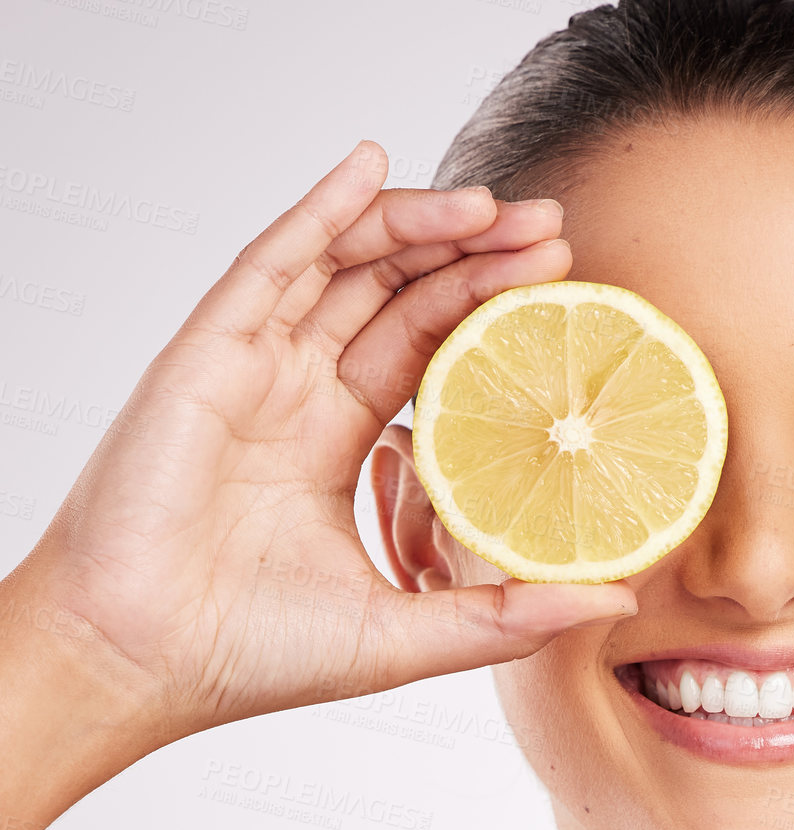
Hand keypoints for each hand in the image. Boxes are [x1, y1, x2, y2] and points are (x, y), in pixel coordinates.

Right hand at [11, 141, 635, 747]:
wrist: (142, 662)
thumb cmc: (254, 655)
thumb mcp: (410, 633)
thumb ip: (510, 615)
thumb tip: (616, 595)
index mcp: (338, 446)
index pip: (428, 355)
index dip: (490, 315)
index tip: (561, 287)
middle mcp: (297, 397)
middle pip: (398, 299)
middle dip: (475, 260)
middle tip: (552, 230)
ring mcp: (251, 370)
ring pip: (343, 269)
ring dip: (418, 227)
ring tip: (494, 206)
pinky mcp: (205, 355)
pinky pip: (269, 264)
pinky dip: (321, 212)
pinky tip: (371, 166)